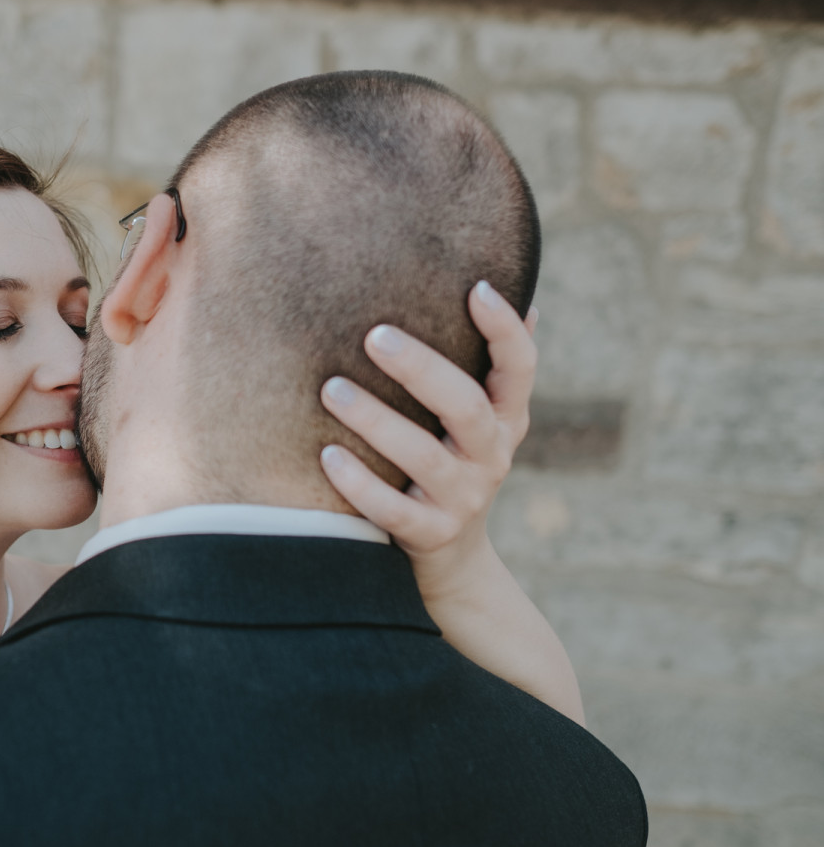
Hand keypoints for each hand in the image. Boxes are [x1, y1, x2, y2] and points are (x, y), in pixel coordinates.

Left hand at [318, 281, 536, 573]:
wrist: (452, 559)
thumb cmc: (449, 463)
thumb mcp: (477, 420)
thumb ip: (485, 366)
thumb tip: (515, 293)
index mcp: (505, 418)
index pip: (520, 368)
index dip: (505, 330)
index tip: (478, 288)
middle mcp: (491, 456)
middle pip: (466, 407)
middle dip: (421, 369)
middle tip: (374, 336)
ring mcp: (463, 500)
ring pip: (425, 457)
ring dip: (376, 421)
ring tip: (331, 389)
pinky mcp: (430, 537)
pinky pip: (392, 510)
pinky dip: (359, 483)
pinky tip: (326, 454)